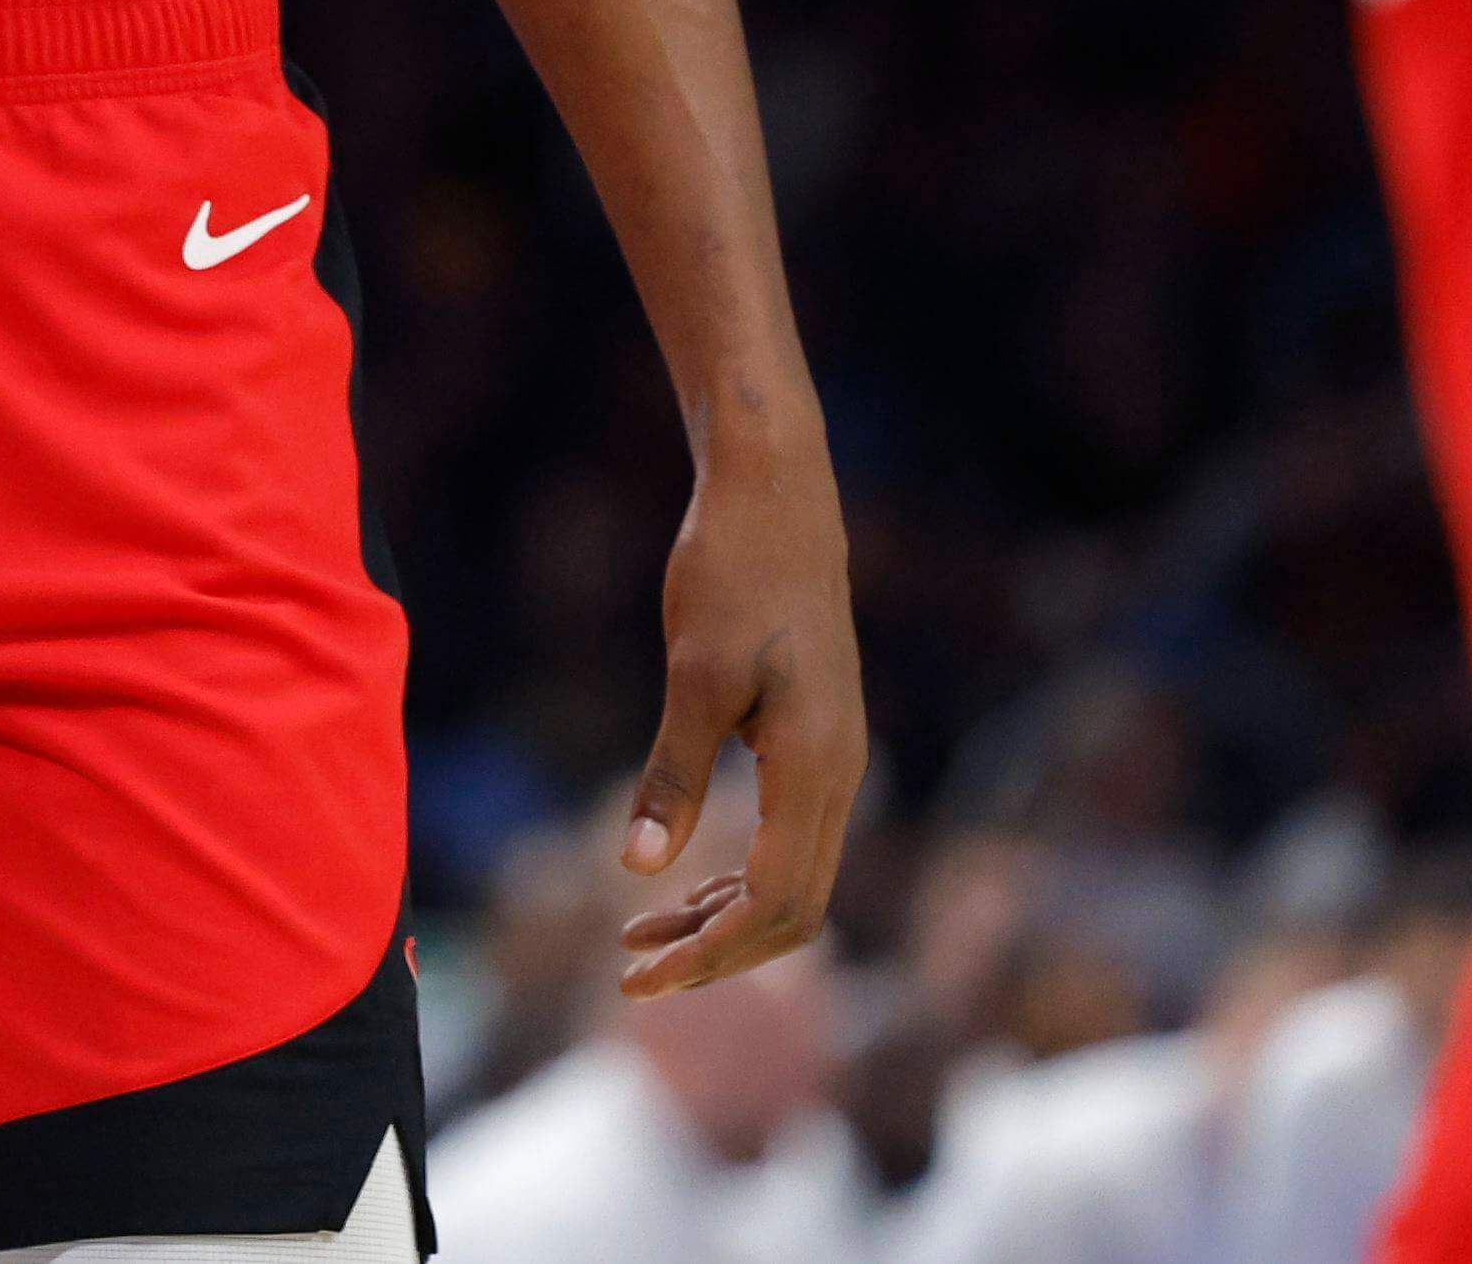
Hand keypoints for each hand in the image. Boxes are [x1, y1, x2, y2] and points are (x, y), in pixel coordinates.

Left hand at [615, 415, 864, 999]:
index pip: (775, 906)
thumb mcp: (694, 672)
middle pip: (793, 914)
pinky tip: (679, 882)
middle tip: (630, 980)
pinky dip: (734, 876)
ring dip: (720, 922)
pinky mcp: (814, 741)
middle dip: (716, 955)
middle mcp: (841, 776)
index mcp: (817, 769)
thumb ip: (673, 775)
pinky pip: (786, 841)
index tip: (640, 980)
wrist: (777, 492)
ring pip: (792, 882)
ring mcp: (834, 760)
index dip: (710, 955)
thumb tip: (640, 871)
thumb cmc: (733, 569)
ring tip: (640, 944)